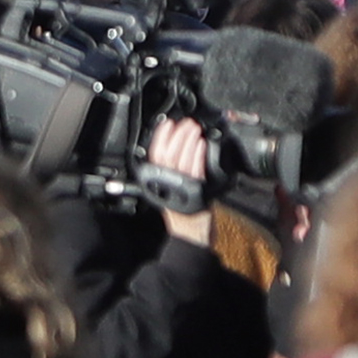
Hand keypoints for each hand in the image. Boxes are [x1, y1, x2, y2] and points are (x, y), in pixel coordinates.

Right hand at [145, 113, 214, 244]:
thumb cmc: (182, 212)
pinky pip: (195, 169)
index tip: (168, 124)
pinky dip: (197, 155)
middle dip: (178, 134)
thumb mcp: (170, 189)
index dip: (160, 137)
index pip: (155, 155)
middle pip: (169, 154)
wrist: (191, 234)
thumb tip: (176, 147)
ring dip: (189, 141)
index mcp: (157, 182)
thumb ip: (169, 171)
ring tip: (194, 129)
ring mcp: (180, 187)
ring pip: (182, 159)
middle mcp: (166, 184)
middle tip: (186, 123)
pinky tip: (201, 144)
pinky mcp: (195, 191)